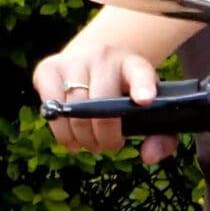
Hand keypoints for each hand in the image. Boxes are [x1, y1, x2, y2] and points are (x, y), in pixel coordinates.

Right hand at [32, 39, 170, 158]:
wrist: (96, 54)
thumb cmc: (126, 90)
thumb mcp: (151, 105)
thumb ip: (162, 136)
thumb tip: (148, 156)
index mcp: (134, 65)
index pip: (140, 74)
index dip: (143, 88)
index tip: (145, 101)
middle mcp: (103, 58)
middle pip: (99, 105)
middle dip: (104, 136)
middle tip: (107, 147)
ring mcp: (72, 61)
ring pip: (72, 109)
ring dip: (81, 137)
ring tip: (89, 144)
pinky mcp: (48, 68)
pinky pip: (50, 106)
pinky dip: (59, 129)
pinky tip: (69, 137)